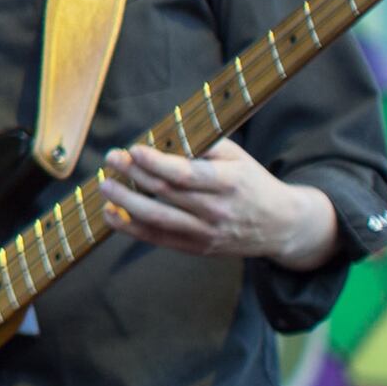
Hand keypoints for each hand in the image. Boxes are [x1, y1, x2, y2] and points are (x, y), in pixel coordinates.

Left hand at [101, 138, 340, 269]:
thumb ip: (203, 147)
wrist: (281, 225)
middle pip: (166, 193)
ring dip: (126, 202)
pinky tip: (111, 213)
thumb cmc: (252, 183)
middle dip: (133, 174)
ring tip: (105, 185)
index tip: (133, 149)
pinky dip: (131, 228)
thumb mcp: (237, 158)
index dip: (155, 162)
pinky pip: (158, 239)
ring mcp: (207, 233)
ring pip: (158, 219)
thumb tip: (161, 136)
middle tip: (111, 158)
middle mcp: (217, 210)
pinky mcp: (198, 248)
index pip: (185, 174)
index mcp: (229, 183)